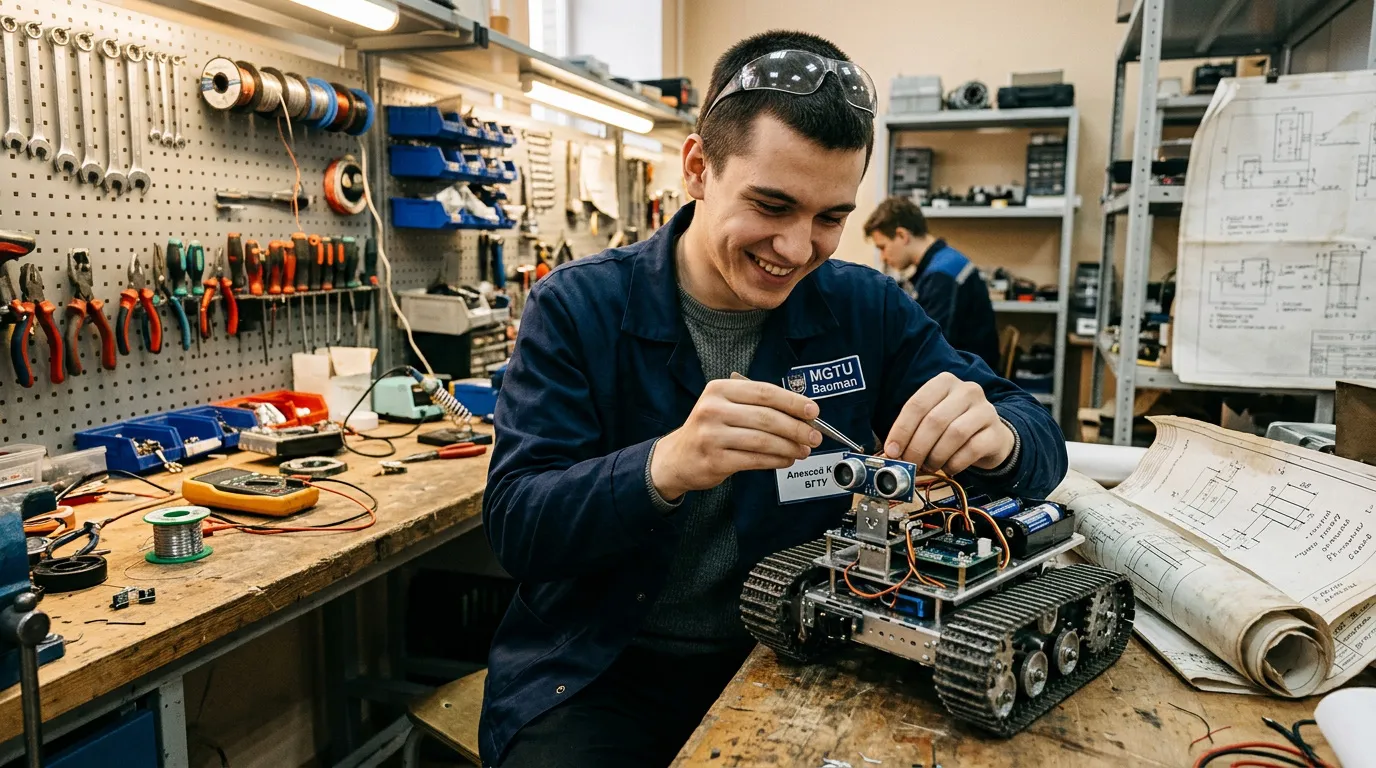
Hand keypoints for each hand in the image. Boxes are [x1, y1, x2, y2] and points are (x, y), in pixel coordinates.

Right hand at [651, 379, 822, 500]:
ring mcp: (712, 436)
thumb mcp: (725, 407)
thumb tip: (801, 415)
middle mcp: (713, 410)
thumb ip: (758, 406)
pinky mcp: (715, 460)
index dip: (792, 401)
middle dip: (796, 428)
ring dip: (789, 447)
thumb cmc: (710, 429)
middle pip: (767, 417)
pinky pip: (755, 460)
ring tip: (803, 450)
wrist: (677, 457)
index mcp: (718, 390)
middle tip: (815, 436)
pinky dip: (776, 460)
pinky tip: (786, 460)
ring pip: (763, 441)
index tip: (813, 411)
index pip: (764, 392)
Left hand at [883, 372, 1014, 474]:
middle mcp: (967, 391)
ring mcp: (985, 410)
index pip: (917, 404)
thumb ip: (913, 430)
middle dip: (917, 447)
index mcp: (944, 382)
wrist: (990, 437)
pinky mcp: (996, 432)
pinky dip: (954, 463)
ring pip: (954, 434)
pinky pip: (971, 450)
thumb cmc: (953, 426)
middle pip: (934, 420)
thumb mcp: (932, 419)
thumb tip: (891, 453)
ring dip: (935, 456)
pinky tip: (948, 467)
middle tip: (910, 463)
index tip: (892, 451)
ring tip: (929, 466)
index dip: (901, 430)